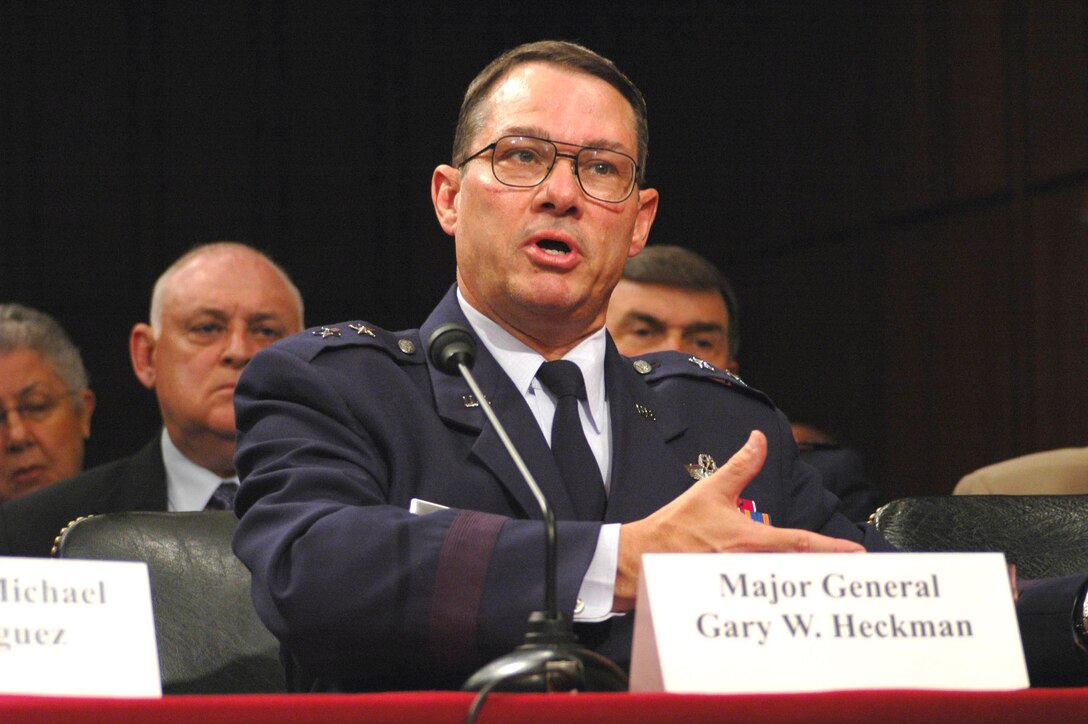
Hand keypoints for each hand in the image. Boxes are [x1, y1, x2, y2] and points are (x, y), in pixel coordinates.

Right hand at [612, 430, 864, 610]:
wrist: (644, 557)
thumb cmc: (675, 526)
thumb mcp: (711, 489)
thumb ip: (742, 465)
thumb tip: (759, 440)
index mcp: (750, 539)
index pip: (800, 543)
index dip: (832, 548)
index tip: (857, 553)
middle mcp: (750, 564)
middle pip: (799, 570)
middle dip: (826, 569)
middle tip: (852, 571)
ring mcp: (741, 582)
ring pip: (781, 582)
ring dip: (802, 581)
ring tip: (824, 581)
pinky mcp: (729, 592)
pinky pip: (759, 593)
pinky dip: (775, 591)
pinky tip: (783, 593)